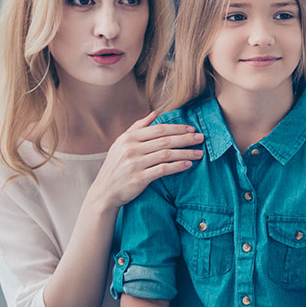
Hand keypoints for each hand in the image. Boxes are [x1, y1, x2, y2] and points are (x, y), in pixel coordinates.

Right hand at [88, 111, 203, 210]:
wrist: (104, 192)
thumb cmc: (115, 167)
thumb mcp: (120, 144)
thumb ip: (137, 128)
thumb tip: (154, 114)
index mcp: (128, 138)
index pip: (158, 129)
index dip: (177, 128)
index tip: (192, 129)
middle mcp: (131, 149)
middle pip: (165, 140)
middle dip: (186, 138)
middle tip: (201, 138)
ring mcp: (135, 163)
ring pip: (166, 154)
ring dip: (186, 153)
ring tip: (199, 153)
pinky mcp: (139, 178)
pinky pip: (163, 169)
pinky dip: (177, 166)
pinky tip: (188, 165)